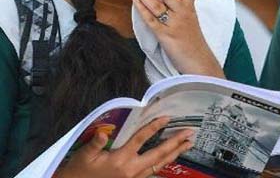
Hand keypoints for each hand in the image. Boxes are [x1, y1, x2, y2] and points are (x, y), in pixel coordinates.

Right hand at [54, 117, 193, 177]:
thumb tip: (103, 133)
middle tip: (190, 133)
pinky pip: (154, 170)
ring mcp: (135, 177)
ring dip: (175, 153)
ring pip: (160, 164)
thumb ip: (95, 144)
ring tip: (188, 144)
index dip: (154, 127)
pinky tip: (172, 156)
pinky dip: (165, 162)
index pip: (140, 139)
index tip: (166, 118)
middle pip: (158, 153)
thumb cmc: (79, 171)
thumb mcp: (84, 156)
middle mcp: (131, 169)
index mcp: (120, 160)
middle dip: (176, 142)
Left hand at [129, 0, 223, 77]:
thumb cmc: (193, 44)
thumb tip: (167, 2)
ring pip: (157, 5)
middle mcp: (183, 14)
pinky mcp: (166, 36)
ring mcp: (174, 24)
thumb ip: (181, 12)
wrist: (199, 63)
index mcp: (190, 10)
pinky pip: (151, 20)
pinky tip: (135, 1)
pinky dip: (142, 9)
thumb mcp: (191, 24)